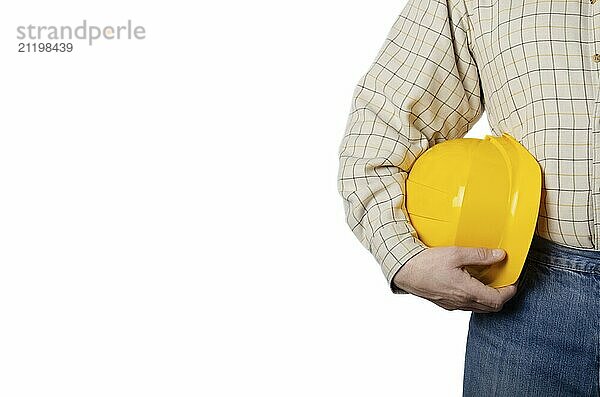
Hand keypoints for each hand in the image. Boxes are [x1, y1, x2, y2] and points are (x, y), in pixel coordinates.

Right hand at [392, 246, 517, 312]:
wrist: (404, 271)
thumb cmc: (426, 263)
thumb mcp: (455, 253)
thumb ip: (479, 255)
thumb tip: (499, 255)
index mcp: (467, 291)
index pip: (498, 300)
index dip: (510, 291)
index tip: (513, 281)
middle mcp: (461, 302)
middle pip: (491, 307)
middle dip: (501, 296)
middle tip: (504, 282)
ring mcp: (452, 305)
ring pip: (478, 308)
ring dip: (488, 298)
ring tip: (488, 282)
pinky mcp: (444, 304)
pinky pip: (466, 306)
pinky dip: (474, 298)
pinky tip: (469, 285)